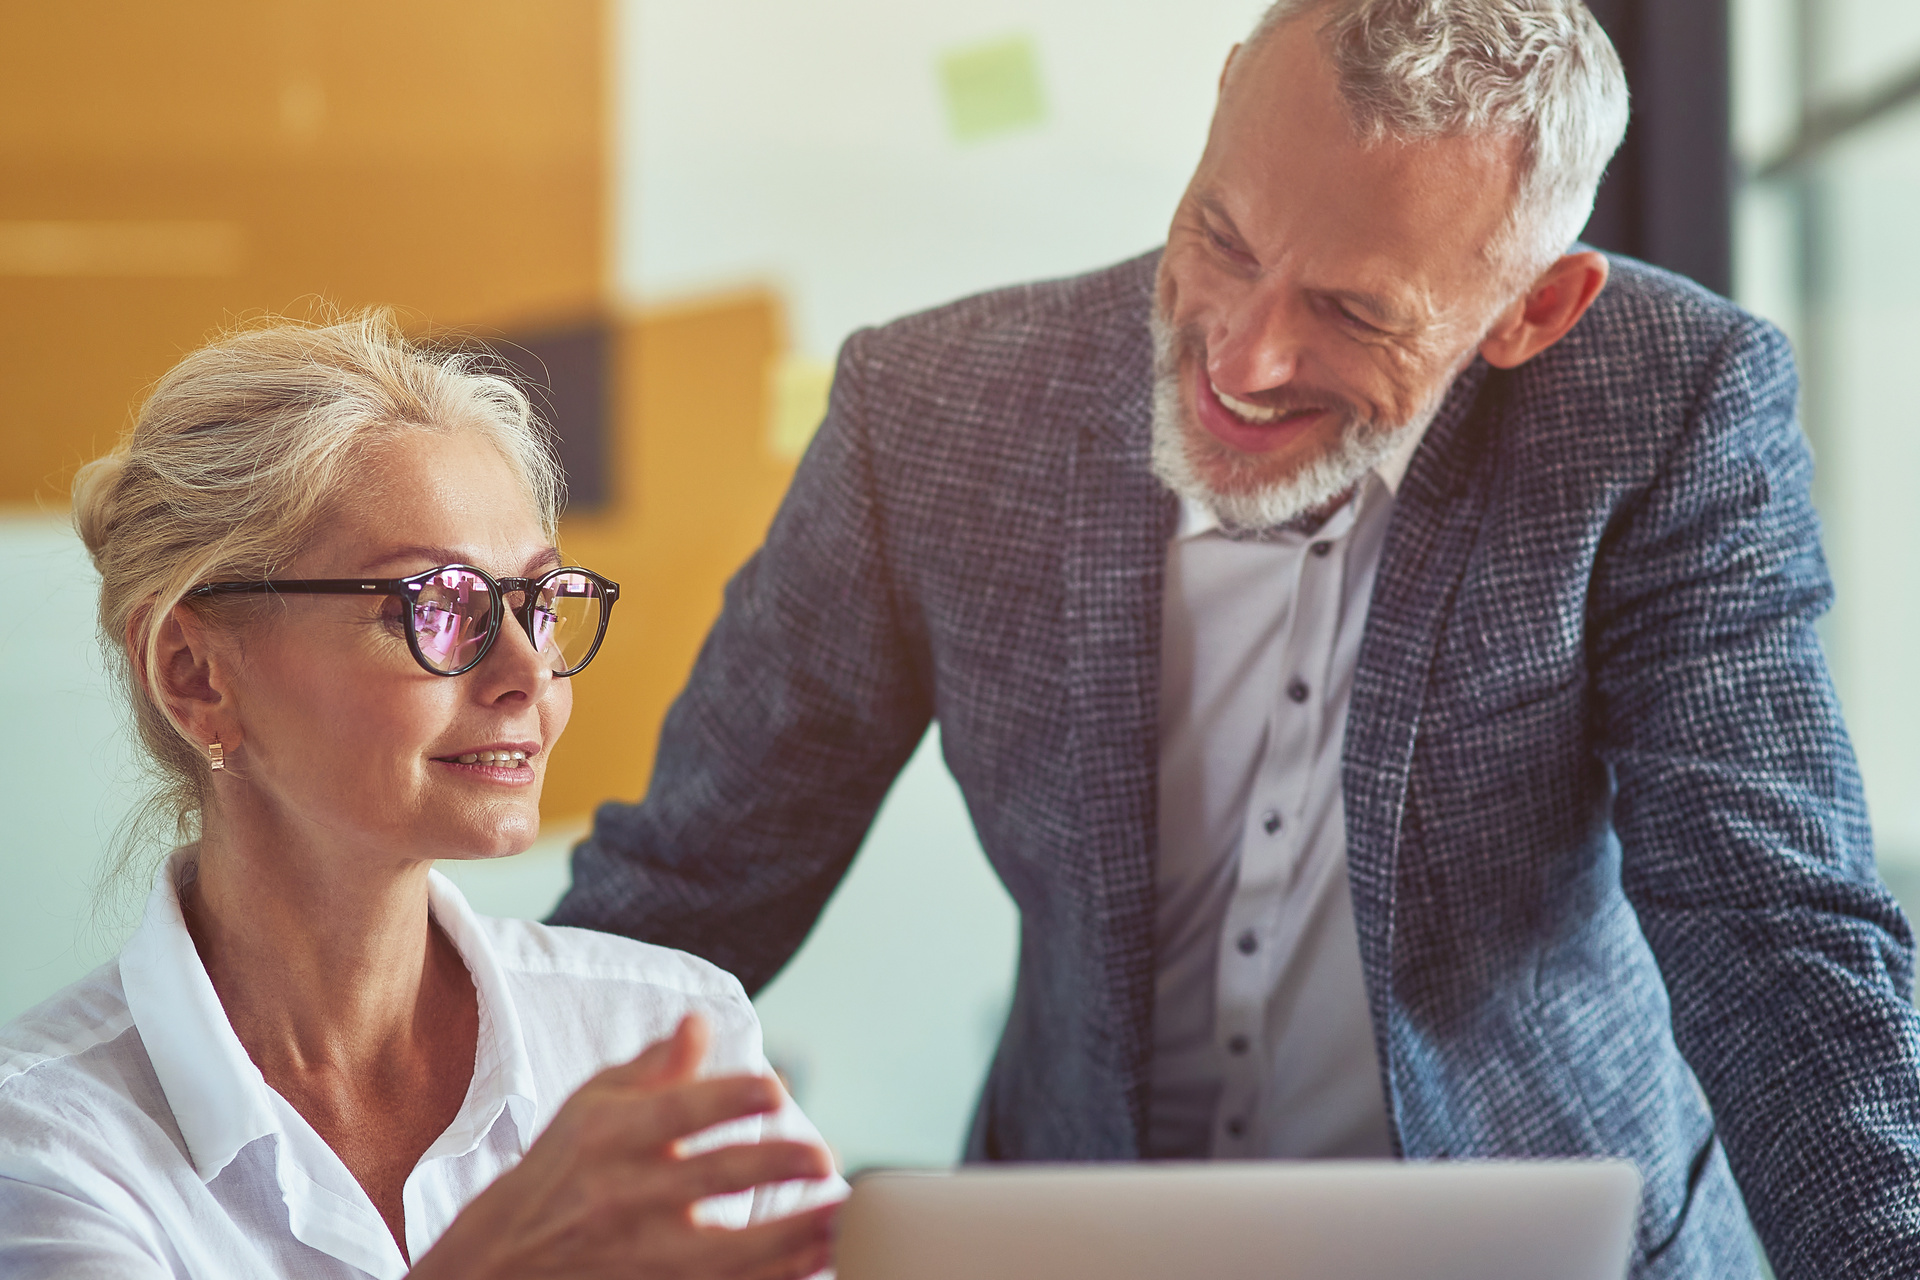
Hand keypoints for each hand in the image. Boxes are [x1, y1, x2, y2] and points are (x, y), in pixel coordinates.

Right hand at [410, 1014, 836, 1279]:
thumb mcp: (590, 1105)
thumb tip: (702, 1022)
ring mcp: (637, 1255)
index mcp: (608, 1136)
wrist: (500, 1261)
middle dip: (773, 1166)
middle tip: (824, 1158)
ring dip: (789, 1238)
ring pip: (724, 1253)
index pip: (676, 1111)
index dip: (729, 1097)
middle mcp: (622, 1195)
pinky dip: (773, 1279)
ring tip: (840, 1218)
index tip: (778, 1089)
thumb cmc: (562, 1168)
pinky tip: (817, 1262)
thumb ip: (655, 1066)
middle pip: (709, 1178)